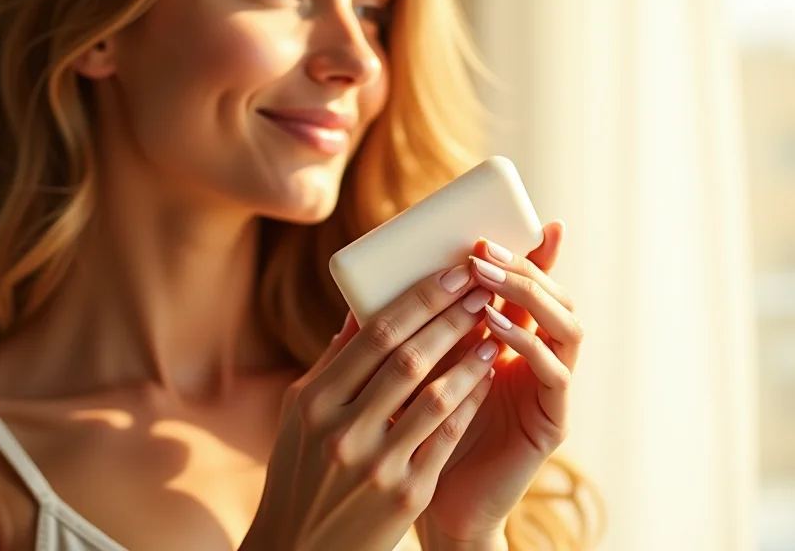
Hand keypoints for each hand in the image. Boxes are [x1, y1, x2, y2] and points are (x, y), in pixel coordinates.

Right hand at [242, 265, 500, 550]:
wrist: (301, 550)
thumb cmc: (300, 472)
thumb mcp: (299, 415)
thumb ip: (333, 365)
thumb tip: (360, 311)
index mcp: (315, 401)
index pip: (376, 335)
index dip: (420, 299)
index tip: (452, 272)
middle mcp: (343, 430)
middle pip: (409, 357)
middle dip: (452, 316)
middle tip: (483, 287)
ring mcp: (377, 466)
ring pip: (436, 396)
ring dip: (470, 357)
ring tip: (495, 327)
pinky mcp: (406, 495)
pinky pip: (447, 437)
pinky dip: (470, 402)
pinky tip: (487, 376)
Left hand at [416, 221, 583, 544]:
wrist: (437, 506)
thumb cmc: (420, 439)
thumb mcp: (411, 378)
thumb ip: (401, 341)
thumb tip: (356, 303)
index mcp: (511, 343)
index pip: (529, 286)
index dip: (534, 252)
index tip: (528, 217)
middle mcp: (538, 359)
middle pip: (555, 296)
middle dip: (524, 265)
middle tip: (483, 245)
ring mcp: (549, 389)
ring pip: (567, 326)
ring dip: (528, 295)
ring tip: (486, 277)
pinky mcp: (551, 421)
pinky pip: (553, 373)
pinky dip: (528, 344)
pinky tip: (497, 327)